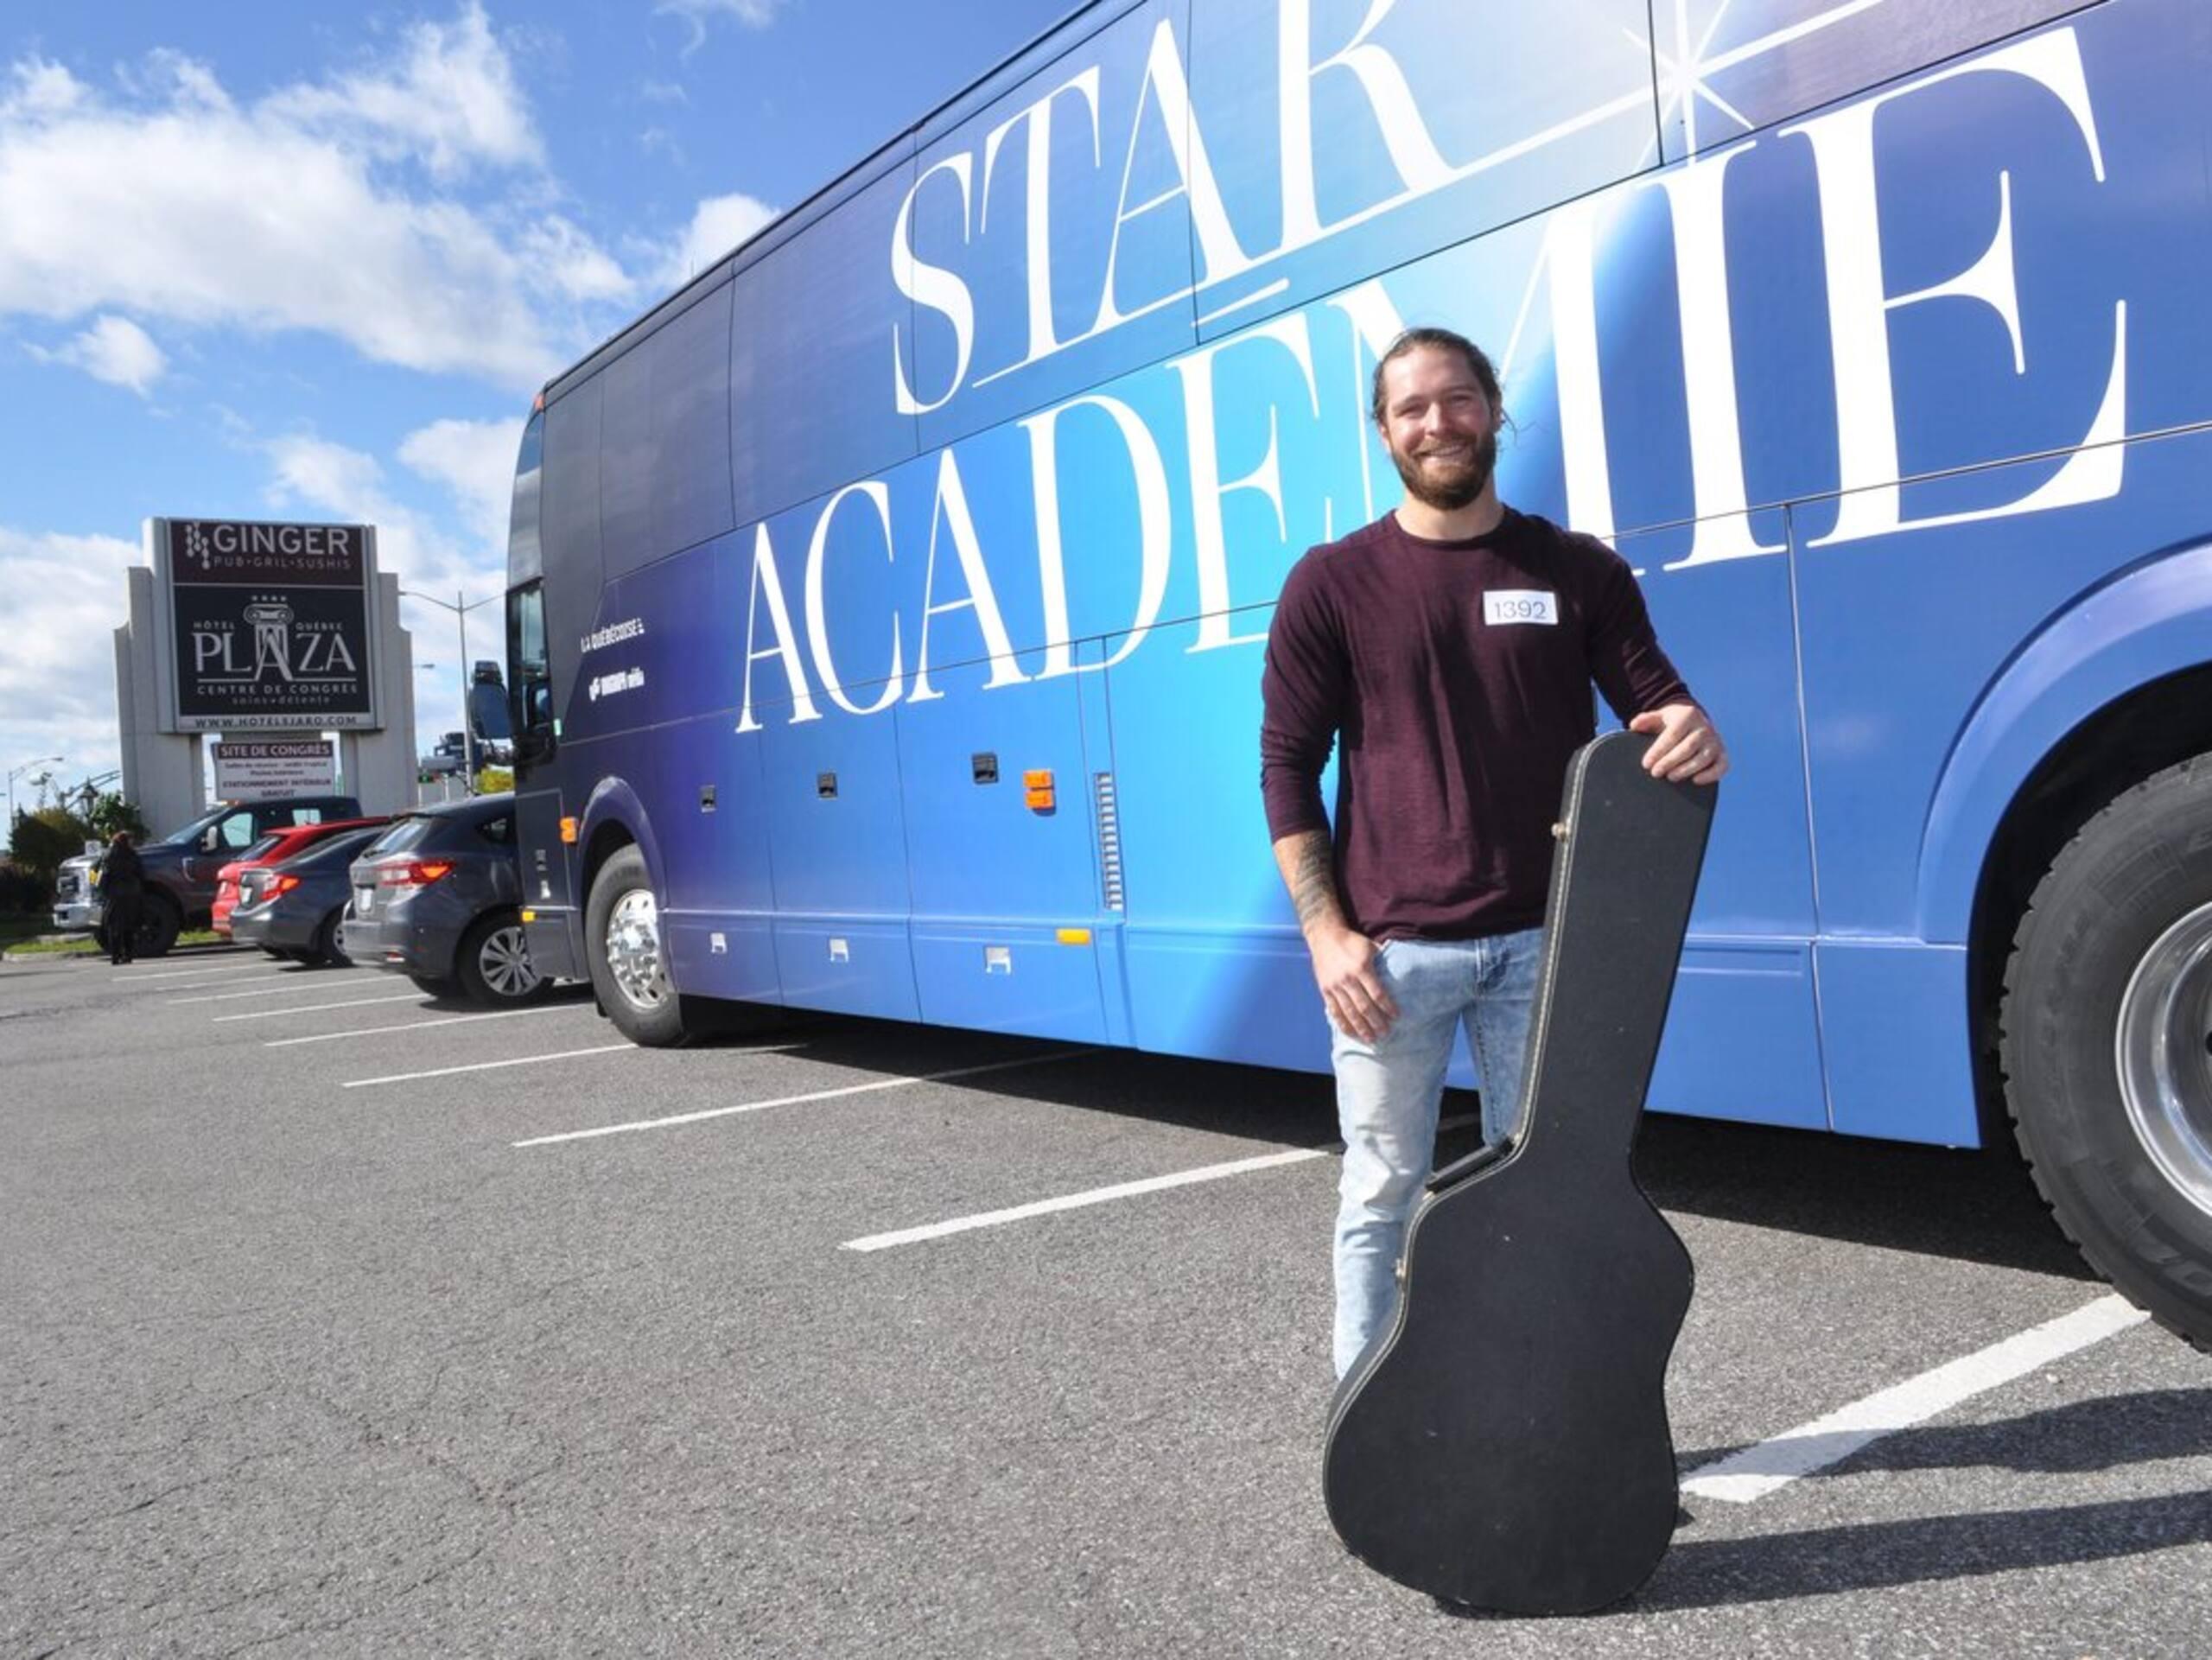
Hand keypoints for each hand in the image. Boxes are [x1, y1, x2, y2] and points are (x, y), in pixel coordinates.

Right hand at [1309, 925, 1397, 1043]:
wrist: (1324, 937)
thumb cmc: (1351, 941)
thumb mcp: (1369, 946)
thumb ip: (1382, 960)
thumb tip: (1400, 971)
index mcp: (1361, 967)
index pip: (1377, 993)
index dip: (1387, 1006)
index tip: (1396, 1016)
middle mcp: (1347, 979)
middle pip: (1364, 1006)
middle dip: (1376, 1022)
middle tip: (1386, 1033)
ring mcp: (1335, 986)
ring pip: (1349, 1012)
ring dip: (1361, 1028)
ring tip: (1371, 1039)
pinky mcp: (1325, 990)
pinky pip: (1335, 1011)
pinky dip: (1343, 1024)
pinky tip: (1352, 1033)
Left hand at [1630, 703, 1727, 784]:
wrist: (1695, 722)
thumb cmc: (1672, 723)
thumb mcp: (1659, 717)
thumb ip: (1645, 720)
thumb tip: (1634, 725)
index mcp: (1688, 716)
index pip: (1672, 735)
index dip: (1659, 750)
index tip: (1646, 763)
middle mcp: (1704, 728)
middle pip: (1687, 747)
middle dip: (1670, 761)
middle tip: (1655, 773)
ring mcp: (1715, 741)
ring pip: (1703, 758)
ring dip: (1687, 769)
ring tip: (1671, 777)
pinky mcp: (1722, 754)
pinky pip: (1721, 766)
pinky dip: (1711, 775)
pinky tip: (1696, 781)